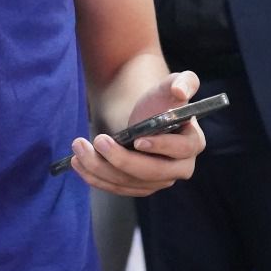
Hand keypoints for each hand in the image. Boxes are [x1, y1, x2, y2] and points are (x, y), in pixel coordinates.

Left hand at [69, 71, 204, 196]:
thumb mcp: (172, 84)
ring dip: (102, 169)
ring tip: (79, 148)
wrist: (142, 114)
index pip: (181, 150)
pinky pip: (117, 188)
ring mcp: (159, 180)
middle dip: (123, 160)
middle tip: (99, 140)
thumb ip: (184, 82)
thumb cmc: (160, 100)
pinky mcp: (139, 186)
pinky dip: (96, 178)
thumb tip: (181, 92)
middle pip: (153, 173)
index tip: (138, 140)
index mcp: (192, 142)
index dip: (161, 146)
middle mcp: (179, 167)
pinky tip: (78, 163)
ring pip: (130, 183)